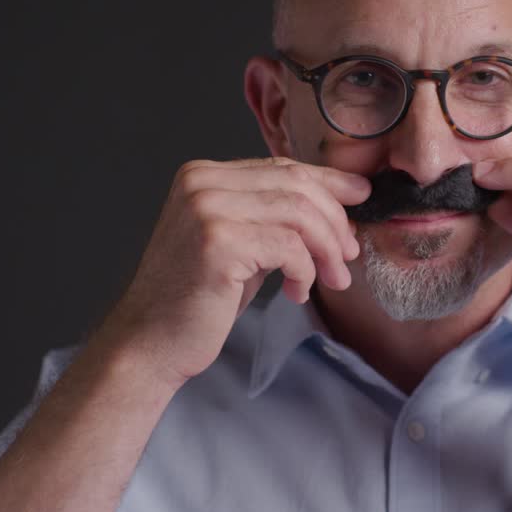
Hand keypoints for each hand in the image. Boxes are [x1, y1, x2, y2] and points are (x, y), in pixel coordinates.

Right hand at [98, 157, 369, 389]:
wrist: (150, 343)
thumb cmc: (198, 299)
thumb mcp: (240, 243)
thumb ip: (274, 216)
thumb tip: (338, 201)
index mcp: (203, 175)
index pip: (281, 167)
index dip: (328, 182)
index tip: (361, 197)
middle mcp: (202, 183)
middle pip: (296, 185)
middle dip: (334, 220)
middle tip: (348, 255)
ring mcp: (207, 209)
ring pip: (299, 213)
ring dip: (326, 249)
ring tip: (332, 280)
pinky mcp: (218, 242)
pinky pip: (289, 246)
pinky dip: (305, 270)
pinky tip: (297, 292)